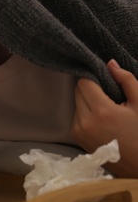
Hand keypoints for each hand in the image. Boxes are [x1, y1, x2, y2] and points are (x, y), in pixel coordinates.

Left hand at [72, 59, 137, 177]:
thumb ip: (126, 80)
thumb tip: (109, 63)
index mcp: (101, 111)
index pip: (84, 83)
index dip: (93, 77)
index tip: (103, 78)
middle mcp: (84, 121)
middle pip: (77, 92)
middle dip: (90, 88)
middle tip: (107, 93)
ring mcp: (78, 131)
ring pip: (76, 103)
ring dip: (87, 101)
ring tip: (106, 108)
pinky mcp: (76, 138)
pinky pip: (76, 116)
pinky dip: (85, 113)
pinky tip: (101, 119)